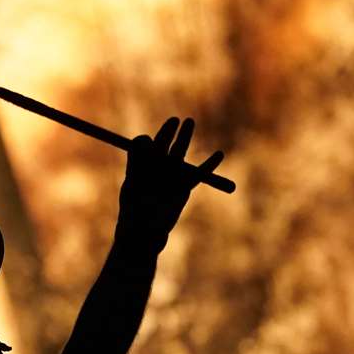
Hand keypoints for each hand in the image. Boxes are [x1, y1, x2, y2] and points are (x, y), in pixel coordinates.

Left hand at [117, 116, 223, 252]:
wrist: (145, 233)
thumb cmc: (134, 209)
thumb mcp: (135, 182)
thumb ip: (139, 161)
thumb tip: (145, 139)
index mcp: (140, 166)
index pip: (148, 143)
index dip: (155, 135)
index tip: (162, 133)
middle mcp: (155, 169)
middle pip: (164, 144)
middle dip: (171, 131)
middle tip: (178, 120)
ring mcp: (170, 178)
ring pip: (180, 153)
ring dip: (185, 137)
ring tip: (189, 121)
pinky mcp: (184, 188)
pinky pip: (198, 174)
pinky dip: (209, 165)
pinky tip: (219, 155)